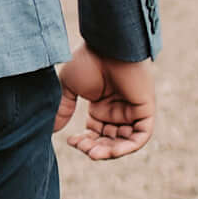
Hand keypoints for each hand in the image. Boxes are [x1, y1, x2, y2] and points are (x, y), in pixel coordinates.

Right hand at [56, 45, 155, 160]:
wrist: (107, 45)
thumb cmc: (88, 60)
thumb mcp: (68, 86)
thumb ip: (63, 108)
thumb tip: (52, 130)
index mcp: (101, 105)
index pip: (95, 133)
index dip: (84, 141)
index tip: (70, 141)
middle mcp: (118, 109)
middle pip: (109, 140)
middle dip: (95, 148)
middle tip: (83, 149)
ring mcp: (132, 110)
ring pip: (124, 142)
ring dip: (109, 151)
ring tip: (94, 153)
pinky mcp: (145, 109)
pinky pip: (141, 136)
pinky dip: (128, 147)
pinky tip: (112, 151)